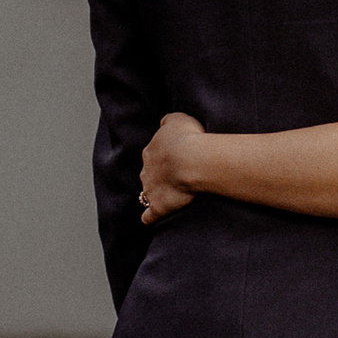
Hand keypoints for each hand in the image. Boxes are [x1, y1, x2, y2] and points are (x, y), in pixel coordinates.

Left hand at [139, 110, 208, 224]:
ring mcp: (151, 190)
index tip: (177, 157)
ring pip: (147, 193)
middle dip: (159, 175)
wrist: (190, 160)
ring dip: (154, 194)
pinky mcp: (158, 206)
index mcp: (151, 151)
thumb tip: (163, 124)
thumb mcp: (177, 119)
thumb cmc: (188, 137)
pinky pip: (148, 215)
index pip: (153, 154)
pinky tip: (150, 219)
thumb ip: (167, 121)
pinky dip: (149, 217)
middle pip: (149, 173)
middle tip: (176, 176)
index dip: (165, 156)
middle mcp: (147, 171)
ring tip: (168, 196)